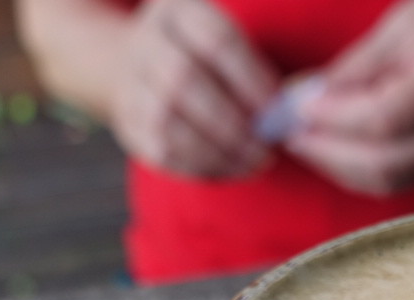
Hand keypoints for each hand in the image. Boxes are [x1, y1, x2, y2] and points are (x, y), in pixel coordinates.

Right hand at [108, 0, 278, 178]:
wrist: (136, 64)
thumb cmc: (203, 55)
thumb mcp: (223, 36)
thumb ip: (253, 66)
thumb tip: (286, 111)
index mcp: (178, 11)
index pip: (216, 41)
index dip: (250, 78)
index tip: (276, 109)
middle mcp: (146, 42)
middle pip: (184, 81)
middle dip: (231, 121)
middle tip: (264, 146)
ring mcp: (130, 84)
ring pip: (167, 122)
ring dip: (216, 150)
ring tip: (252, 162)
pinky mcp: (128, 124)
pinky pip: (160, 152)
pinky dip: (199, 167)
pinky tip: (228, 169)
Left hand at [287, 0, 413, 195]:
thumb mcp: (403, 24)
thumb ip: (355, 67)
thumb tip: (304, 96)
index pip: (386, 118)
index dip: (335, 118)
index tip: (296, 105)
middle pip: (386, 162)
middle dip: (329, 151)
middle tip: (288, 131)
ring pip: (392, 180)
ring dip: (340, 166)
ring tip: (306, 140)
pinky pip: (403, 179)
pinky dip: (362, 169)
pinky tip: (336, 149)